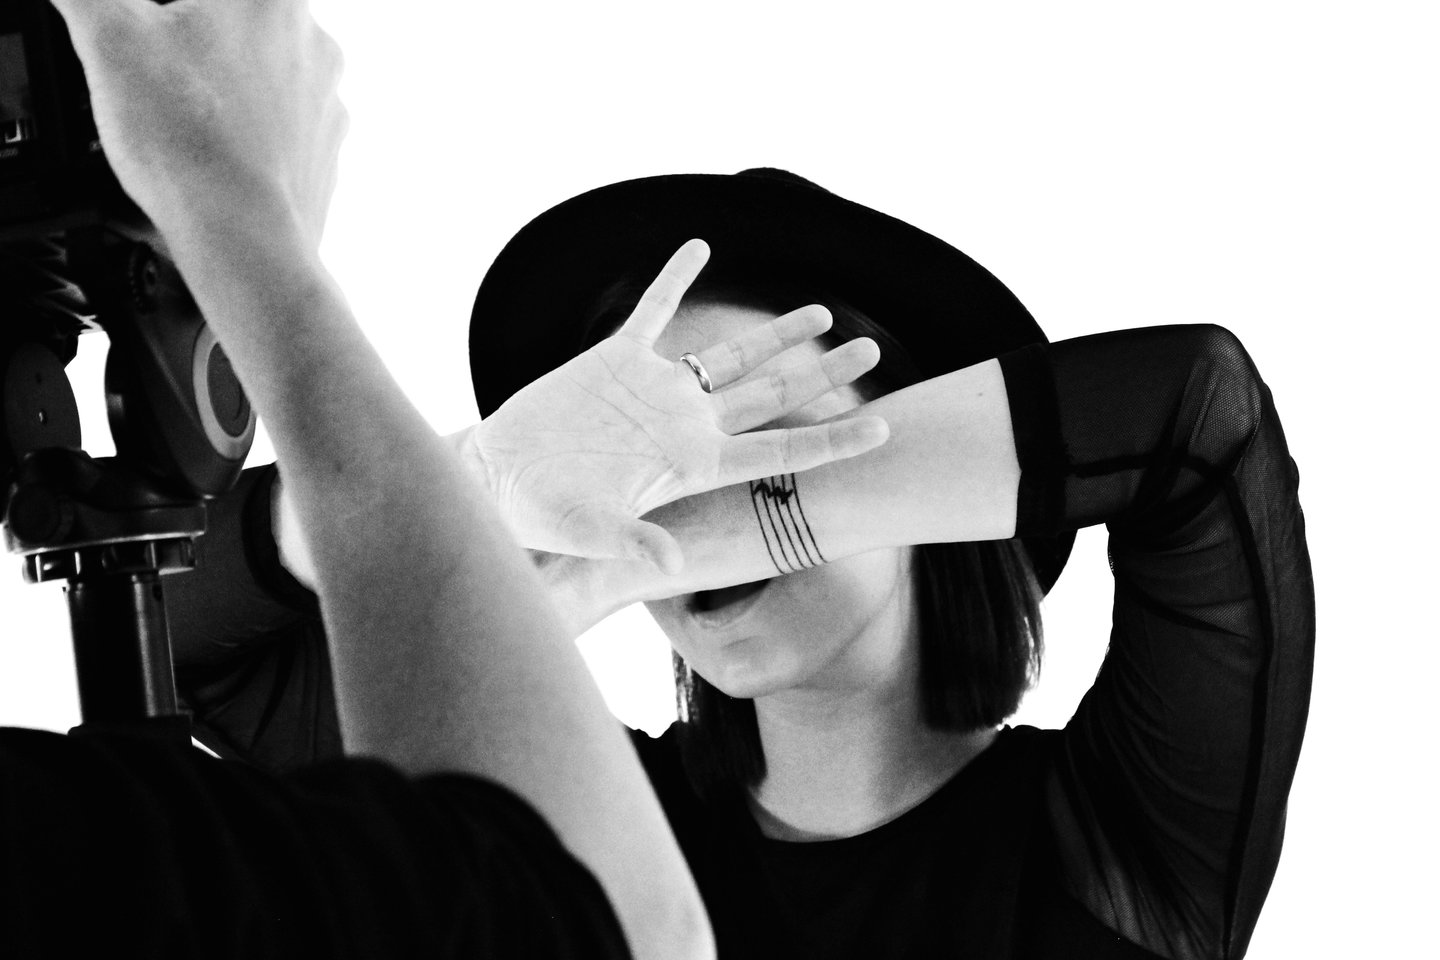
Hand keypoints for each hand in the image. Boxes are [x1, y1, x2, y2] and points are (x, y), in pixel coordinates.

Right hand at [49, 0, 346, 247]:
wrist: (240, 237)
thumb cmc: (188, 141)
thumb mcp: (109, 36)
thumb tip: (82, 1)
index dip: (163, 16)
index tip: (152, 42)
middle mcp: (314, 42)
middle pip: (232, 28)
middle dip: (188, 50)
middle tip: (157, 81)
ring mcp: (328, 101)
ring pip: (257, 79)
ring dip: (218, 92)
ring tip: (180, 121)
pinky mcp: (326, 150)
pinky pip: (277, 130)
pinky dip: (245, 136)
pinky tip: (211, 151)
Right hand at [468, 240, 888, 572]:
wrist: (498, 480)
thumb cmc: (544, 515)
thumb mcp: (589, 531)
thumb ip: (631, 543)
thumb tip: (670, 565)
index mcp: (693, 463)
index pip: (780, 451)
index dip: (834, 440)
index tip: (885, 428)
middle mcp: (686, 423)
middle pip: (774, 394)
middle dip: (825, 373)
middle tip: (872, 349)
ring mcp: (655, 389)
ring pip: (730, 355)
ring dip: (775, 333)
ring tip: (821, 311)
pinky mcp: (615, 358)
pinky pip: (652, 308)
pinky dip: (673, 277)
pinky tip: (699, 246)